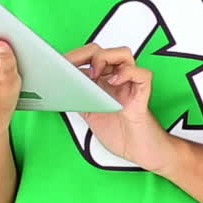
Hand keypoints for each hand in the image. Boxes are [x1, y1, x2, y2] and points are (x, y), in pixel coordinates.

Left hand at [64, 43, 180, 173]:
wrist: (139, 151)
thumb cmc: (119, 133)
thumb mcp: (90, 115)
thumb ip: (78, 99)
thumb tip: (60, 89)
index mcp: (103, 82)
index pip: (90, 57)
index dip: (75, 56)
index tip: (59, 62)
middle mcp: (117, 79)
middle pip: (105, 51)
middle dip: (86, 54)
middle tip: (73, 66)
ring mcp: (130, 85)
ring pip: (123, 54)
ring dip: (106, 58)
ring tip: (95, 73)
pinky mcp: (142, 94)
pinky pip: (142, 74)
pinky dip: (128, 73)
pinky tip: (115, 81)